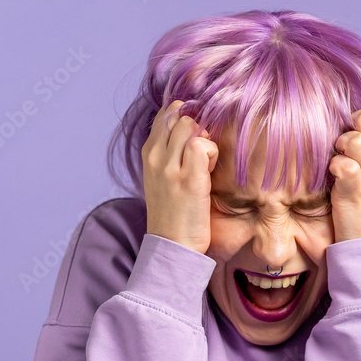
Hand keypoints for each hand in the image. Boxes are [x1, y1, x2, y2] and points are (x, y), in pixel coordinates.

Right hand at [141, 100, 218, 253]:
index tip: (195, 139)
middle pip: (179, 116)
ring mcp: (170, 167)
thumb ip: (169, 153)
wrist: (172, 245)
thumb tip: (188, 128)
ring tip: (205, 165)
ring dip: (205, 140)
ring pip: (189, 125)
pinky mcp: (188, 178)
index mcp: (148, 155)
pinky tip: (210, 173)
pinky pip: (202, 145)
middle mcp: (155, 157)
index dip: (185, 119)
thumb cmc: (173, 213)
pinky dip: (212, 154)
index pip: (165, 115)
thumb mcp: (161, 179)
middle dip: (198, 128)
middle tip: (203, 154)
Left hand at [328, 101, 360, 241]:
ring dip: (341, 145)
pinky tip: (334, 177)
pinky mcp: (355, 193)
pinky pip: (346, 165)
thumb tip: (358, 127)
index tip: (352, 133)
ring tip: (337, 161)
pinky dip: (336, 167)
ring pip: (357, 139)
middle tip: (342, 145)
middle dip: (350, 124)